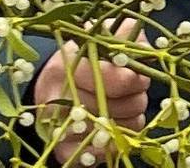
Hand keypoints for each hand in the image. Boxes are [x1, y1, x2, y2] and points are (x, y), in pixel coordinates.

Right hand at [32, 20, 150, 165]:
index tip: (137, 76)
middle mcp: (56, 100)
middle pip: (118, 108)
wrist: (50, 89)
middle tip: (132, 93)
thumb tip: (139, 36)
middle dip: (134, 100)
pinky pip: (102, 153)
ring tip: (121, 108)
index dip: (134, 79)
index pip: (114, 79)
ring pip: (115, 132)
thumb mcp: (98, 39)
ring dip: (128, 120)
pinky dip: (116, 143)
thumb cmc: (81, 60)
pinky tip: (114, 129)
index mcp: (64, 67)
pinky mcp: (63, 152)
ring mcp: (57, 130)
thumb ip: (122, 35)